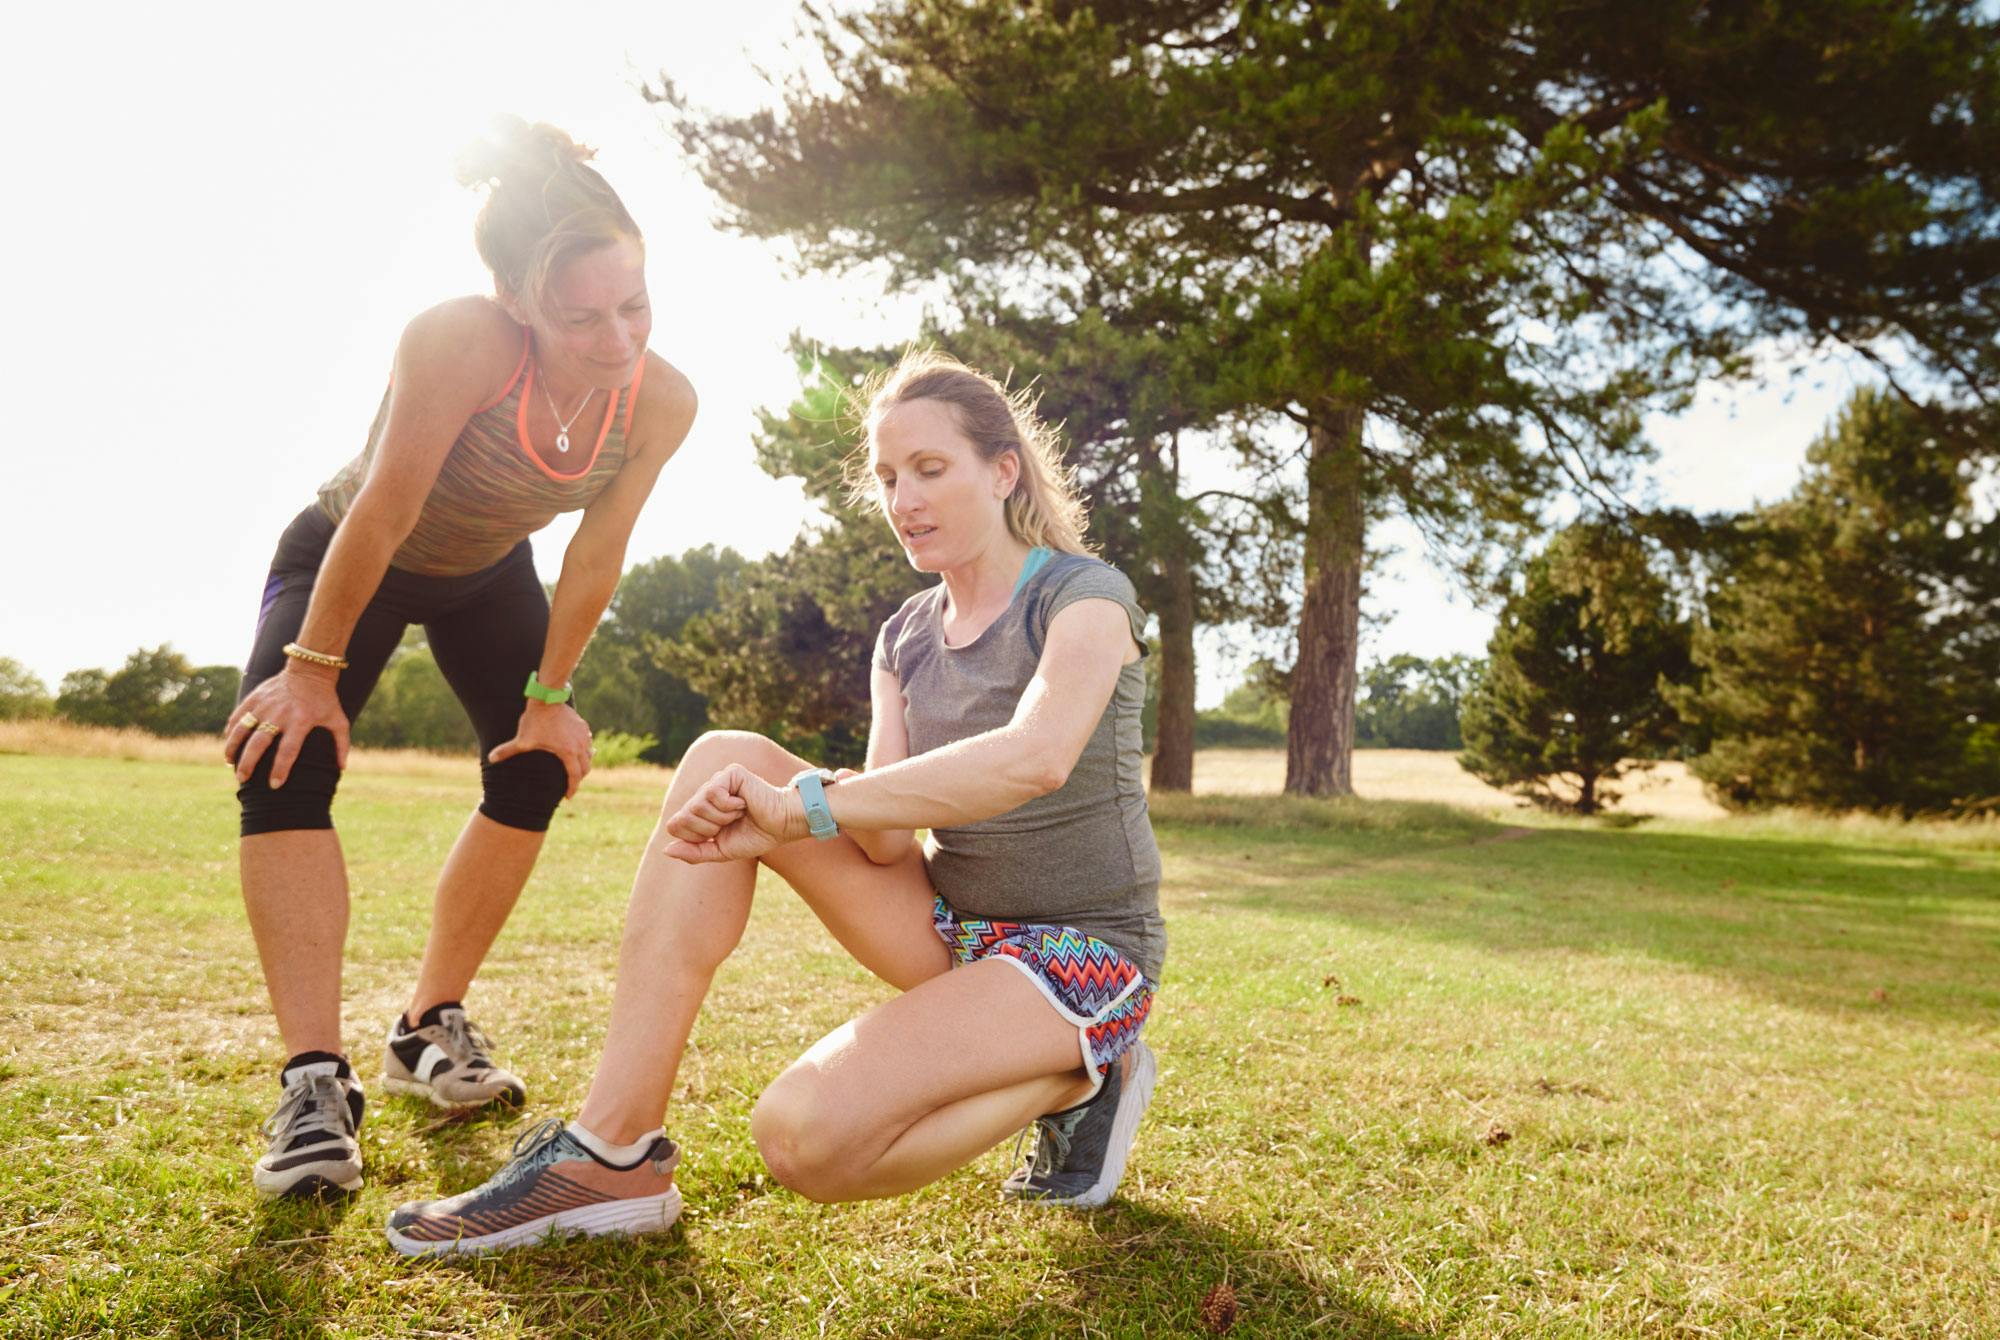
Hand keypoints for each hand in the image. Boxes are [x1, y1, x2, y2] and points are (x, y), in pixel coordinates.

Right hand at [223, 664, 348, 787]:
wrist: (310, 670)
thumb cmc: (325, 699)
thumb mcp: (339, 720)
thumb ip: (342, 744)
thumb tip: (342, 768)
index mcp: (301, 721)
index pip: (288, 751)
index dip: (280, 769)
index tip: (275, 785)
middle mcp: (280, 714)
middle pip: (259, 743)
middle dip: (248, 763)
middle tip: (242, 779)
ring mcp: (265, 705)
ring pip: (242, 729)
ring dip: (232, 747)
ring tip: (229, 762)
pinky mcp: (255, 697)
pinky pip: (238, 715)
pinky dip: (231, 729)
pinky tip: (228, 742)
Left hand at [488, 700, 591, 798]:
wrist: (547, 698)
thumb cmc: (535, 721)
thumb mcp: (522, 739)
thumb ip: (507, 750)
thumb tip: (490, 758)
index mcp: (568, 753)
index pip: (574, 776)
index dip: (572, 788)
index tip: (568, 796)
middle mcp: (580, 746)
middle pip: (586, 768)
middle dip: (579, 778)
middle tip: (572, 783)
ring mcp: (584, 735)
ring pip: (589, 754)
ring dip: (583, 763)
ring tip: (576, 767)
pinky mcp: (583, 726)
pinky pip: (588, 741)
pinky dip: (584, 748)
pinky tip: (577, 748)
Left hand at [662, 764, 804, 863]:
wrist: (782, 826)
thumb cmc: (755, 836)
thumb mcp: (720, 851)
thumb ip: (694, 852)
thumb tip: (665, 850)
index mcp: (700, 809)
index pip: (675, 825)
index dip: (695, 836)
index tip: (719, 834)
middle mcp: (705, 792)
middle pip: (684, 815)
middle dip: (708, 828)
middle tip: (730, 823)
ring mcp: (717, 780)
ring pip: (698, 804)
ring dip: (721, 817)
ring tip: (738, 813)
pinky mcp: (730, 773)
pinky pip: (713, 793)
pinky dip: (729, 806)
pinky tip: (743, 803)